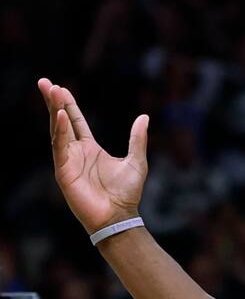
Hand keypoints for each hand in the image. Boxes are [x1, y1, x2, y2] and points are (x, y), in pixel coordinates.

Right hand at [36, 78, 148, 234]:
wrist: (120, 216)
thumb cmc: (126, 193)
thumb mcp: (136, 161)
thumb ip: (137, 139)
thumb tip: (144, 117)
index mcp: (90, 149)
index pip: (75, 121)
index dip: (68, 105)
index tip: (60, 87)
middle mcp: (76, 153)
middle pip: (61, 121)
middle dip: (54, 102)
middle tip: (45, 82)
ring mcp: (68, 161)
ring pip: (58, 130)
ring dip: (54, 111)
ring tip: (52, 91)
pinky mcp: (64, 172)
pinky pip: (59, 147)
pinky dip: (59, 131)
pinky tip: (59, 115)